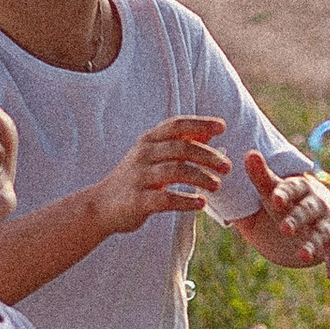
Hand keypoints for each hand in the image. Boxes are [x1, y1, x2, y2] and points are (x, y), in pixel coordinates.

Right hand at [91, 113, 229, 238]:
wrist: (101, 205)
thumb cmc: (136, 177)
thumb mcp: (155, 154)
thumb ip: (181, 142)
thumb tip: (211, 130)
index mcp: (149, 140)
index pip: (177, 125)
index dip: (200, 123)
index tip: (223, 127)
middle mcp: (143, 154)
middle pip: (181, 148)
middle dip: (207, 155)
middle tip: (228, 167)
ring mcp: (139, 177)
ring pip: (175, 171)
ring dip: (200, 177)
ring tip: (218, 185)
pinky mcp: (137, 201)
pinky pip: (164, 199)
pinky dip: (185, 201)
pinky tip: (200, 204)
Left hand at [243, 150, 329, 277]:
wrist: (309, 217)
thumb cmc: (285, 203)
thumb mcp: (271, 191)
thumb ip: (260, 175)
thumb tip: (249, 153)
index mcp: (301, 189)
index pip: (293, 188)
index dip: (285, 193)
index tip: (275, 199)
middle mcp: (317, 204)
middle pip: (308, 211)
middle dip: (297, 219)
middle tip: (284, 229)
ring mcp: (327, 224)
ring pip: (321, 233)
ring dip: (313, 244)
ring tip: (303, 256)